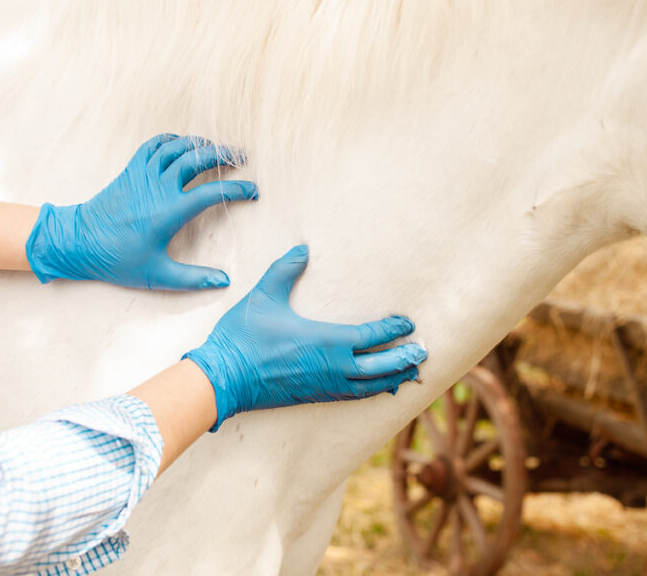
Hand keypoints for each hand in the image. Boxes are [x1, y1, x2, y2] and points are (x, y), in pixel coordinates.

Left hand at [25, 134, 256, 289]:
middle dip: (224, 155)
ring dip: (200, 144)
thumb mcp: (157, 275)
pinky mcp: (131, 170)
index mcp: (169, 212)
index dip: (236, 189)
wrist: (79, 241)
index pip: (212, 192)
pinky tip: (182, 144)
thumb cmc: (117, 259)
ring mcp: (143, 175)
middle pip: (198, 159)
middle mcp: (158, 188)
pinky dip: (171, 140)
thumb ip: (193, 279)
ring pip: (177, 147)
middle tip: (241, 157)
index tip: (252, 191)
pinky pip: (154, 145)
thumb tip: (224, 281)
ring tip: (217, 148)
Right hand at [184, 245, 427, 430]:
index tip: (408, 323)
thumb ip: (285, 271)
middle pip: (380, 367)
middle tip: (423, 351)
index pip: (370, 337)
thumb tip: (302, 249)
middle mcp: (332, 367)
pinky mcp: (314, 396)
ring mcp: (324, 385)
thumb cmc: (243, 336)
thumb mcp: (264, 296)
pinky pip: (353, 396)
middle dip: (404, 359)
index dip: (393, 330)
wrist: (223, 378)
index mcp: (325, 341)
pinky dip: (372, 392)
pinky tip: (379, 389)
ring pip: (370, 386)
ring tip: (410, 373)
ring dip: (393, 378)